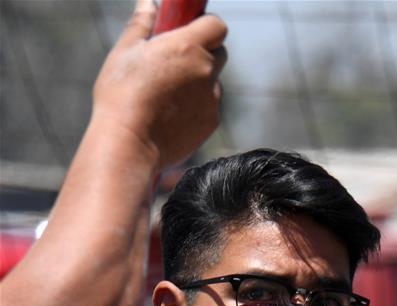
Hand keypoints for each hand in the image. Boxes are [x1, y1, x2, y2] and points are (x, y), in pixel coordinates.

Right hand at [92, 0, 226, 169]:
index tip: (191, 31)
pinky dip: (197, 108)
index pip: (217, 26)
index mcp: (188, 46)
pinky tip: (172, 116)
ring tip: (169, 96)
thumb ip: (141, 24)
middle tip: (177, 63)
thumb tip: (149, 4)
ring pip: (213, 84)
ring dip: (199, 84)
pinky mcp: (211, 124)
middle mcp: (206, 71)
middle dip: (204, 54)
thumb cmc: (122, 96)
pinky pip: (209, 108)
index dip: (206, 26)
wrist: (130, 145)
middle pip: (219, 54)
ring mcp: (211, 99)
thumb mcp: (125, 52)